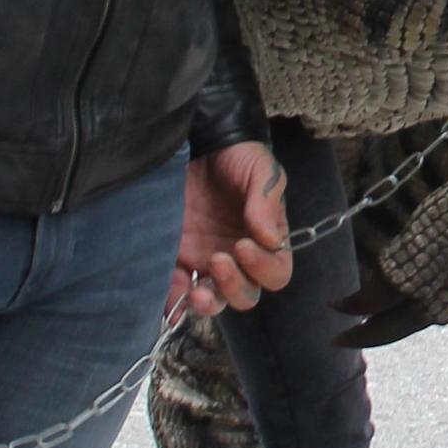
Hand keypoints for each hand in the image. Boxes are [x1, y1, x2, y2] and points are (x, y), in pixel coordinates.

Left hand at [169, 140, 294, 318]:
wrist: (200, 141)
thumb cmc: (238, 156)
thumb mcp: (261, 169)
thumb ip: (267, 200)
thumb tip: (271, 238)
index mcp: (265, 240)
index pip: (276, 272)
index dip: (263, 268)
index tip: (243, 245)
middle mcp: (239, 258)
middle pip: (246, 294)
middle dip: (233, 286)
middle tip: (218, 260)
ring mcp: (207, 260)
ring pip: (215, 300)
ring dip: (208, 303)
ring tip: (197, 293)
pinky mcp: (178, 257)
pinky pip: (178, 289)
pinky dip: (174, 302)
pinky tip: (172, 306)